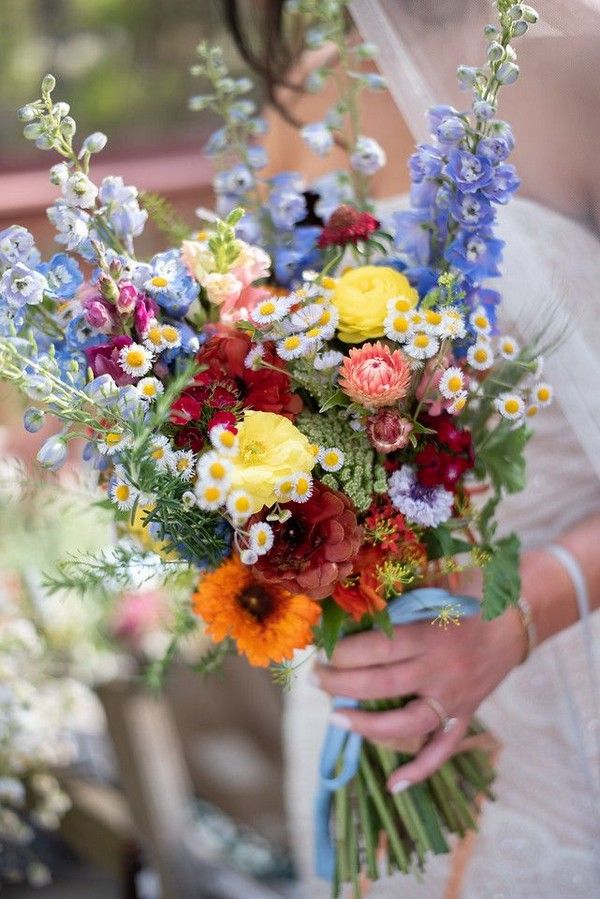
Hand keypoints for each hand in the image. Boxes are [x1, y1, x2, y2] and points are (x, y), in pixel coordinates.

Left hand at [312, 579, 525, 793]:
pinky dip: (418, 770)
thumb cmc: (472, 594)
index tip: (322, 646)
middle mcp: (441, 670)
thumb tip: (353, 600)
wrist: (518, 619)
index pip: (378, 649)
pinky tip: (392, 785)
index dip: (344, 651)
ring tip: (335, 718)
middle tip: (315, 679)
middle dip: (341, 683)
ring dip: (366, 725)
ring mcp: (454, 698)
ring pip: (406, 724)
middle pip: (382, 685)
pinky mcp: (465, 715)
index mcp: (431, 635)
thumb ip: (400, 595)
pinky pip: (441, 749)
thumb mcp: (436, 584)